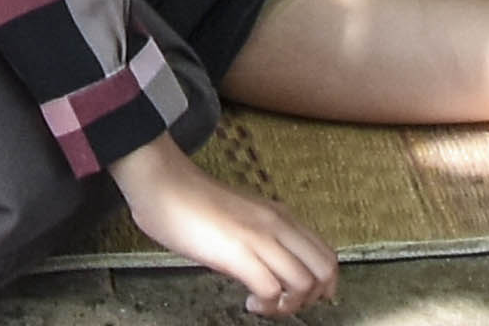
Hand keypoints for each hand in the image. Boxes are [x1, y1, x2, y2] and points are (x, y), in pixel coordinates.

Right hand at [109, 142, 335, 316]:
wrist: (162, 182)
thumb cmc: (191, 201)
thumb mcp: (241, 216)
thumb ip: (260, 236)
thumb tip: (268, 266)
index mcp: (280, 215)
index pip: (325, 254)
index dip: (323, 284)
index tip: (299, 294)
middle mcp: (277, 224)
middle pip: (325, 269)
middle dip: (313, 298)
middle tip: (286, 304)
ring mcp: (260, 237)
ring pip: (304, 283)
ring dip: (289, 305)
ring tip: (265, 305)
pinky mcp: (238, 253)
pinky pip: (271, 290)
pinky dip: (266, 306)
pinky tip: (249, 302)